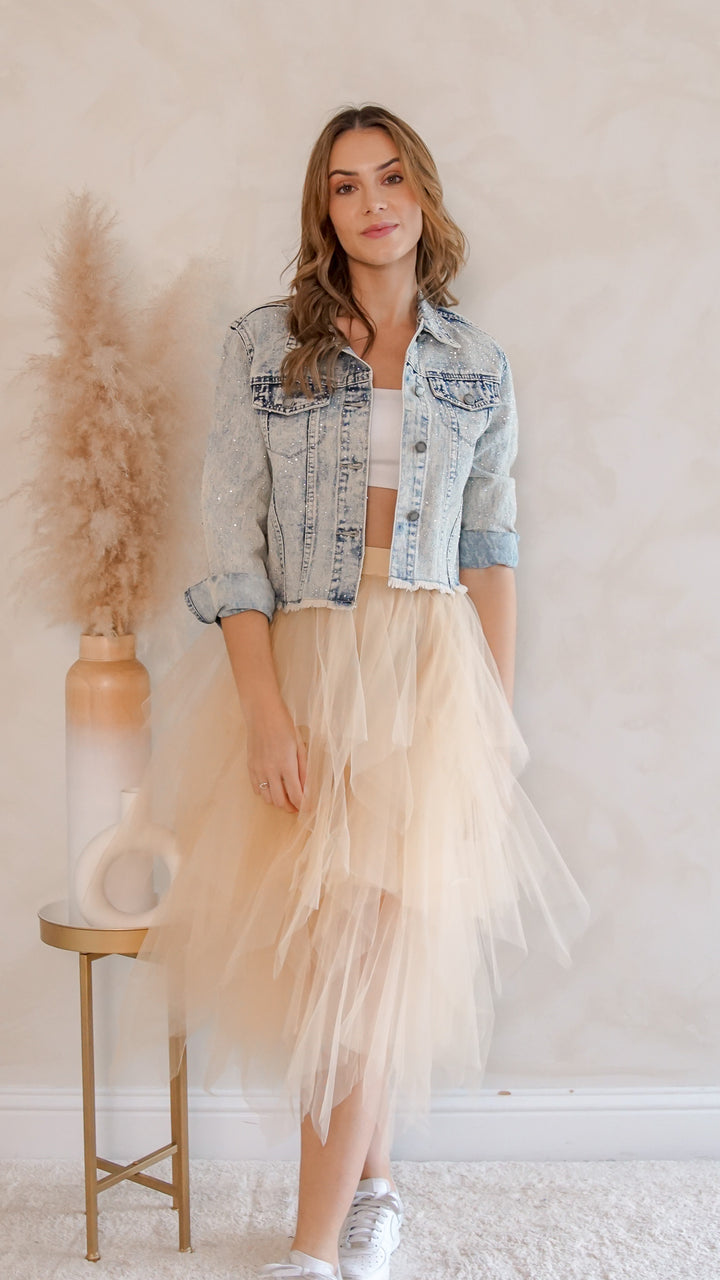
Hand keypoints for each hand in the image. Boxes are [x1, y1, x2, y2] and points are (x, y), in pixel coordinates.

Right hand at [245, 698, 307, 812]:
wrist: (262, 713)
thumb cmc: (284, 726)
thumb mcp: (300, 746)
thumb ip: (304, 770)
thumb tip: (307, 789)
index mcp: (286, 765)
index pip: (296, 795)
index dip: (304, 806)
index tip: (309, 809)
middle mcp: (270, 770)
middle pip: (280, 801)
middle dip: (291, 808)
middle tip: (298, 807)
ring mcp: (258, 770)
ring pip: (267, 798)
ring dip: (278, 802)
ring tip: (286, 797)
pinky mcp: (250, 767)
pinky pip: (256, 789)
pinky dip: (266, 793)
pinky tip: (273, 788)